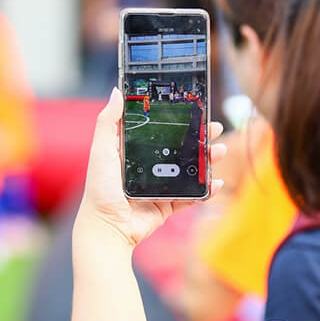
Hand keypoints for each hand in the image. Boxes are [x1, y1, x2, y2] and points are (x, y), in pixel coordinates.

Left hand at [76, 88, 225, 247]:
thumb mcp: (102, 151)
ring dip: (207, 160)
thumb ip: (108, 122)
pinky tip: (216, 182)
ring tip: (219, 151)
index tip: (193, 108)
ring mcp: (160, 185)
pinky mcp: (168, 204)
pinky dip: (206, 190)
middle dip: (199, 137)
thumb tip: (117, 92)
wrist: (108, 227)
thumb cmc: (100, 190)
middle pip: (180, 147)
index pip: (159, 129)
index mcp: (133, 150)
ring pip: (190, 169)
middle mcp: (149, 166)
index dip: (177, 119)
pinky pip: (191, 196)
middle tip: (214, 128)